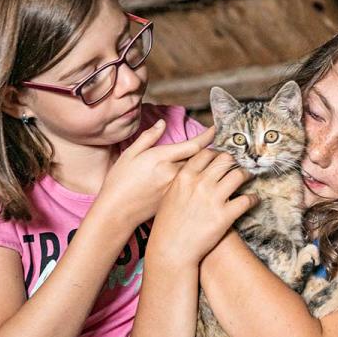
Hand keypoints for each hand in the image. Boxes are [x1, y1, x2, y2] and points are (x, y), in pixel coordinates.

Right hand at [97, 121, 215, 227]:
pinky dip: (201, 183)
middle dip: (212, 154)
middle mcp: (171, 174)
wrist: (116, 212)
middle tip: (221, 148)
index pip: (192, 145)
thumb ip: (148, 138)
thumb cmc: (119, 183)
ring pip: (200, 176)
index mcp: (160, 158)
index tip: (215, 130)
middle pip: (201, 161)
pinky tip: (204, 182)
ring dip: (209, 169)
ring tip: (217, 163)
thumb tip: (162, 124)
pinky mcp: (175, 202)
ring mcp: (175, 190)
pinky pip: (193, 190)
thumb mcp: (130, 155)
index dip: (207, 136)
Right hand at [149, 148, 259, 269]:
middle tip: (236, 168)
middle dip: (233, 163)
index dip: (217, 155)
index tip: (221, 160)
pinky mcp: (225, 216)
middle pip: (225, 160)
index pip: (206, 154)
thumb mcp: (168, 196)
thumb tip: (195, 172)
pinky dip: (253, 199)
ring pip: (239, 175)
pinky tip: (253, 200)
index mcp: (185, 176)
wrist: (171, 249)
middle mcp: (200, 183)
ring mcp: (213, 198)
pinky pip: (247, 200)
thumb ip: (182, 181)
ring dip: (246, 175)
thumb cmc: (167, 225)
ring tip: (248, 179)